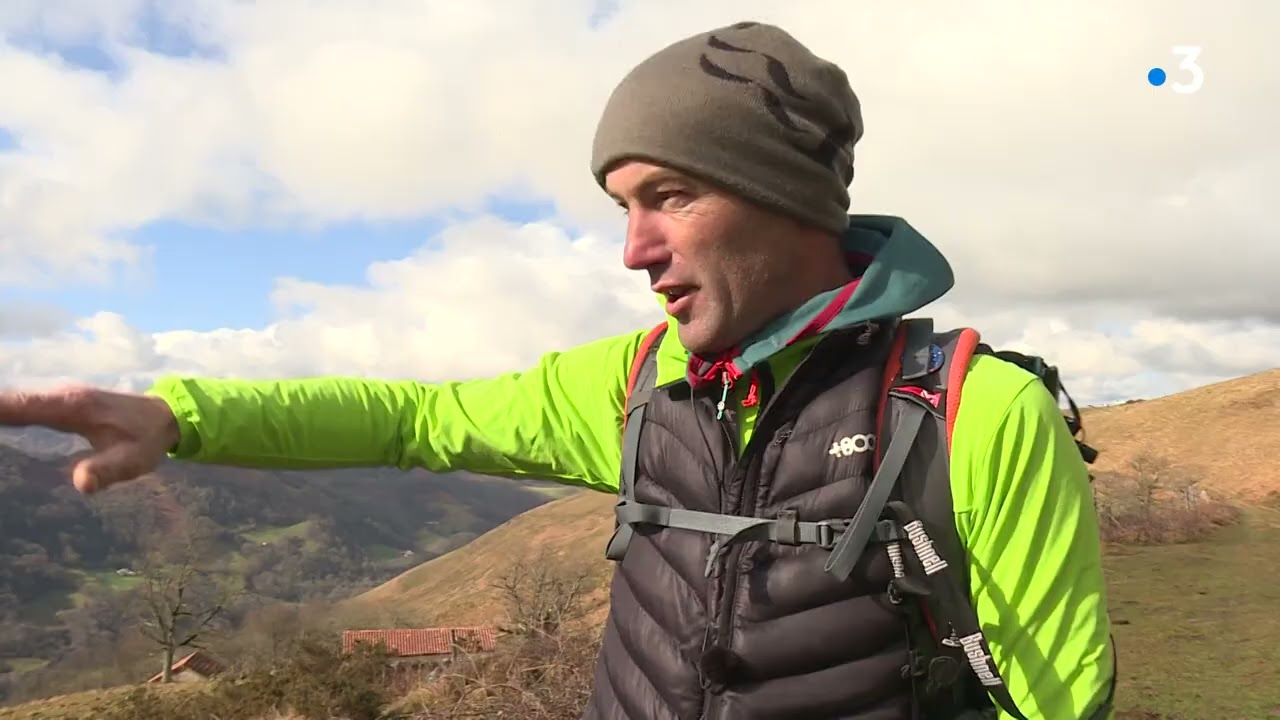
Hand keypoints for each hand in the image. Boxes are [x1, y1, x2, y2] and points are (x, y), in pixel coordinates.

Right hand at [0, 385, 179, 493]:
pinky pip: (19, 407)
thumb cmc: (147, 438)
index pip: (16, 406)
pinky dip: (1, 412)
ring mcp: (56, 397)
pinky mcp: (56, 404)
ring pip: (9, 401)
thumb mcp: (134, 460)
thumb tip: (80, 485)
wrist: (166, 415)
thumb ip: (108, 471)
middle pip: (5, 401)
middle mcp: (57, 396)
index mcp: (69, 405)